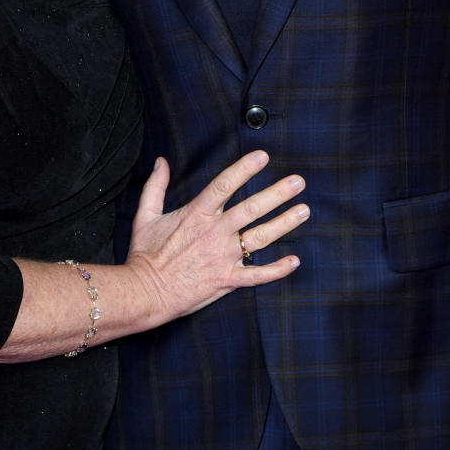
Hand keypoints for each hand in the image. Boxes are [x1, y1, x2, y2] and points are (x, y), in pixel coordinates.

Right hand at [125, 150, 307, 324]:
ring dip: (284, 224)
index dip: (244, 169)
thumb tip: (161, 162)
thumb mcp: (146, 216)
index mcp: (196, 215)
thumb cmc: (145, 255)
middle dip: (277, 194)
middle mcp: (214, 233)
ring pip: (260, 238)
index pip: (224, 185)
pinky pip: (257, 276)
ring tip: (304, 211)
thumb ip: (155, 186)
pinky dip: (277, 270)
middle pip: (251, 209)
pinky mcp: (226, 280)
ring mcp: (223, 257)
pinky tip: (295, 261)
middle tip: (298, 182)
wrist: (144, 293)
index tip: (263, 157)